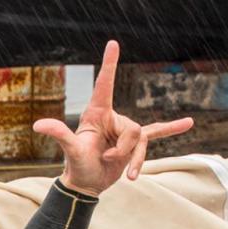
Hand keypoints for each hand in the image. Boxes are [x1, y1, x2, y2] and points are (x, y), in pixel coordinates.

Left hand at [34, 40, 193, 193]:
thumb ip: (59, 134)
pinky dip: (171, 129)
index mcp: (97, 114)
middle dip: (123, 150)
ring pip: (141, 140)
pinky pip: (156, 133)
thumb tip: (38, 124)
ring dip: (135, 160)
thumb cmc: (76, 166)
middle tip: (106, 160)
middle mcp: (112, 118)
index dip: (109, 64)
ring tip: (128, 177)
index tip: (113, 43)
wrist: (87, 185)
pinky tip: (189, 123)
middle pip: (131, 129)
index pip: (104, 84)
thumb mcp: (70, 150)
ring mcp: (124, 131)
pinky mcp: (134, 144)